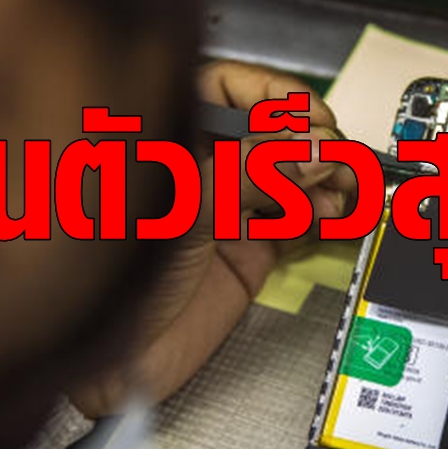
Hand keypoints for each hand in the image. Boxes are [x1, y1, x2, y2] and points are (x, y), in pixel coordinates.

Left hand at [69, 61, 353, 417]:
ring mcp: (226, 206)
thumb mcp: (182, 205)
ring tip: (345, 189)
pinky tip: (332, 213)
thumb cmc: (102, 269)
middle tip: (340, 158)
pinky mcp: (247, 250)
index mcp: (166, 134)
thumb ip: (254, 172)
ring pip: (291, 175)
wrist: (103, 359)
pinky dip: (321, 214)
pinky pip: (297, 220)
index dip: (278, 98)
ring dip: (325, 178)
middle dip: (312, 141)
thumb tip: (315, 148)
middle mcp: (199, 165)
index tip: (313, 118)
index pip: (233, 90)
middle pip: (272, 132)